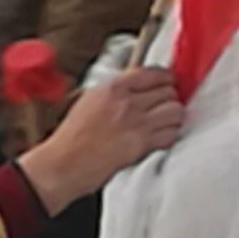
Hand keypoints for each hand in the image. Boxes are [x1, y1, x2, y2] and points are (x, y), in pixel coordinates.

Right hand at [20, 62, 184, 211]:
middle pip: (169, 92)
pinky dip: (169, 136)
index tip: (167, 84)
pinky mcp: (142, 144)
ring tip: (164, 123)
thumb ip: (115, 90)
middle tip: (163, 107)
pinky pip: (171, 134)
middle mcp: (127, 102)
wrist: (62, 164)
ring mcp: (136, 123)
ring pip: (176, 111)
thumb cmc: (70, 137)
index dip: (165, 79)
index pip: (154, 73)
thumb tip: (138, 86)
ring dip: (173, 117)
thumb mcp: (88, 100)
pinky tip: (159, 138)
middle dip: (169, 99)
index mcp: (112, 88)